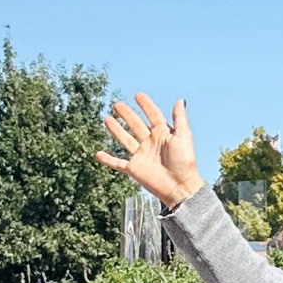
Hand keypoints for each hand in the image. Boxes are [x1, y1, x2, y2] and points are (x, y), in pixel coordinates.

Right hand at [97, 95, 203, 211]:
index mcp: (163, 134)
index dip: (146, 105)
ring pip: (126, 139)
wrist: (179, 187)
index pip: (153, 115)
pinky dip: (108, 159)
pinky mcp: (134, 169)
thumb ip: (180, 118)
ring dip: (116, 129)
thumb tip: (180, 100)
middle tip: (117, 104)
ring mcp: (141, 155)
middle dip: (127, 115)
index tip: (138, 95)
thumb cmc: (184, 163)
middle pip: (136, 125)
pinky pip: (118, 163)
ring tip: (107, 118)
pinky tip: (98, 154)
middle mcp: (151, 143)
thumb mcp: (184, 136)